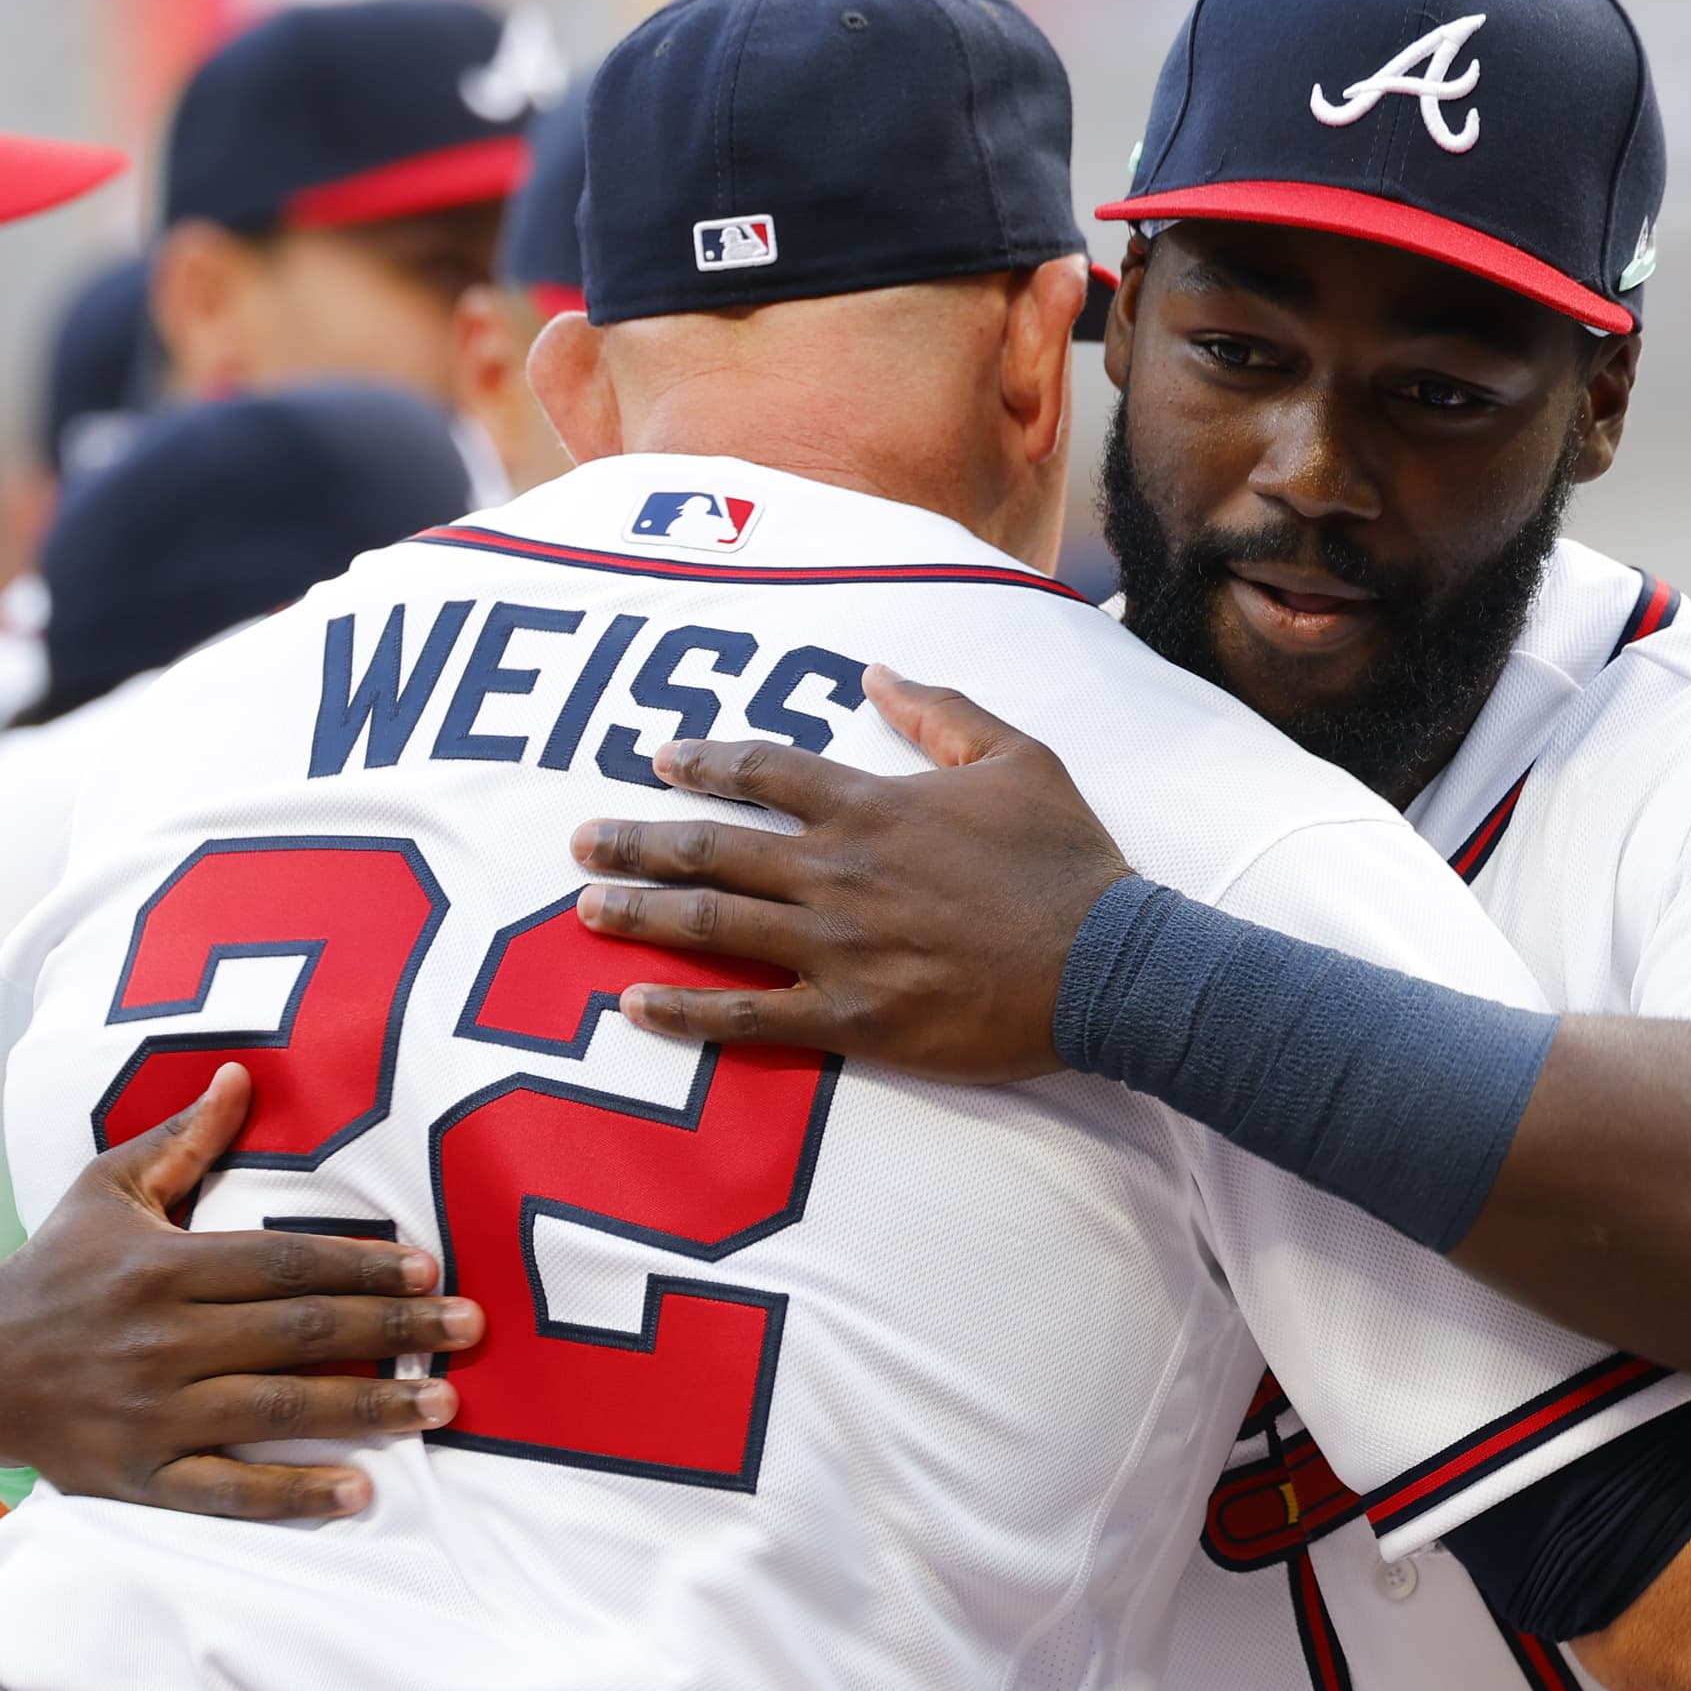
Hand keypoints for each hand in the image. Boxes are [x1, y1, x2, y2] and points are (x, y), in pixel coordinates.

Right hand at [0, 1063, 479, 1521]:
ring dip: (366, 1408)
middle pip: (297, 1332)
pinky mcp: (140, 1474)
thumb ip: (181, 1141)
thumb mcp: (107, 1191)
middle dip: (391, 1330)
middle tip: (469, 1329)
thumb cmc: (58, 1269)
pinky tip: (358, 1493)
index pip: (283, 1263)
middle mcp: (162, 1339)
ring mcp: (153, 1412)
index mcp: (163, 1267)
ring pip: (277, 1409)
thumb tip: (240, 1075)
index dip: (360, 1264)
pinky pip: (226, 1490)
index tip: (430, 1270)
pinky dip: (291, 1495)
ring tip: (441, 1404)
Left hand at [564, 666, 1134, 1082]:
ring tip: (587, 908)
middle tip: (580, 843)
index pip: (765, 771)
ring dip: (642, 914)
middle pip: (714, 849)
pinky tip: (636, 1005)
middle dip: (639, 842)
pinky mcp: (855, 1019)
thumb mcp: (1019, 757)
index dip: (706, 760)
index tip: (662, 758)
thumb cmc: (1070, 860)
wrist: (1111, 964)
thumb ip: (941, 712)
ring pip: (715, 926)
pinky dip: (688, 1012)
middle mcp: (840, 872)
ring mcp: (841, 949)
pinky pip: (751, 1016)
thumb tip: (878, 671)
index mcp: (874, 806)